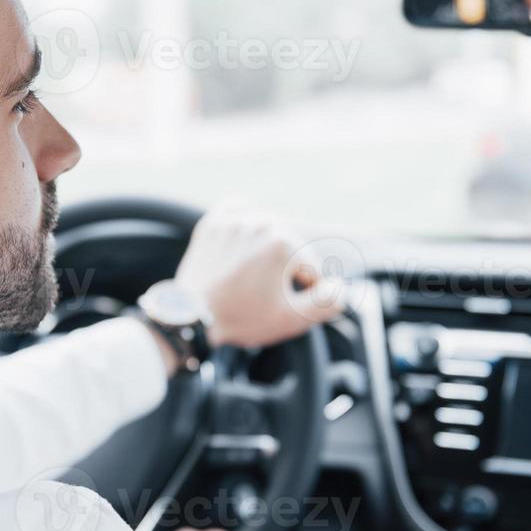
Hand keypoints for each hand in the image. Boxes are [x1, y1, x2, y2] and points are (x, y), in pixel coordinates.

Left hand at [174, 207, 344, 347]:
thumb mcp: (291, 319)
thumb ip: (326, 303)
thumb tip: (340, 286)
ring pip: (266, 233)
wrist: (190, 319)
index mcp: (283, 242)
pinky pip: (238, 211)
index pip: (310, 269)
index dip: (302, 293)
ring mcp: (234, 220)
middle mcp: (260, 222)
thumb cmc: (241, 318)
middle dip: (284, 272)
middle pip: (290, 250)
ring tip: (252, 278)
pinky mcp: (213, 223)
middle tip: (266, 295)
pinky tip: (245, 237)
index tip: (282, 306)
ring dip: (266, 252)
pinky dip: (245, 221)